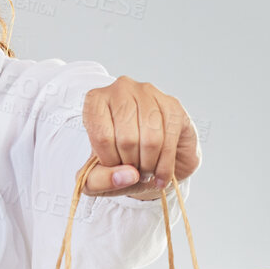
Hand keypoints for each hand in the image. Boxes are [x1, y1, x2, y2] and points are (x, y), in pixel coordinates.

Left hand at [81, 75, 200, 199]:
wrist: (150, 161)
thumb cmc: (118, 163)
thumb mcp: (96, 178)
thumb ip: (99, 180)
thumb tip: (128, 174)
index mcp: (95, 101)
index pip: (101, 137)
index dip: (110, 161)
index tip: (114, 167)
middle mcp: (121, 89)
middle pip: (127, 139)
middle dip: (131, 164)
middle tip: (133, 170)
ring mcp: (149, 93)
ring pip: (151, 140)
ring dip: (149, 165)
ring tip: (146, 171)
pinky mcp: (174, 105)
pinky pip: (170, 142)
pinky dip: (164, 166)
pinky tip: (161, 175)